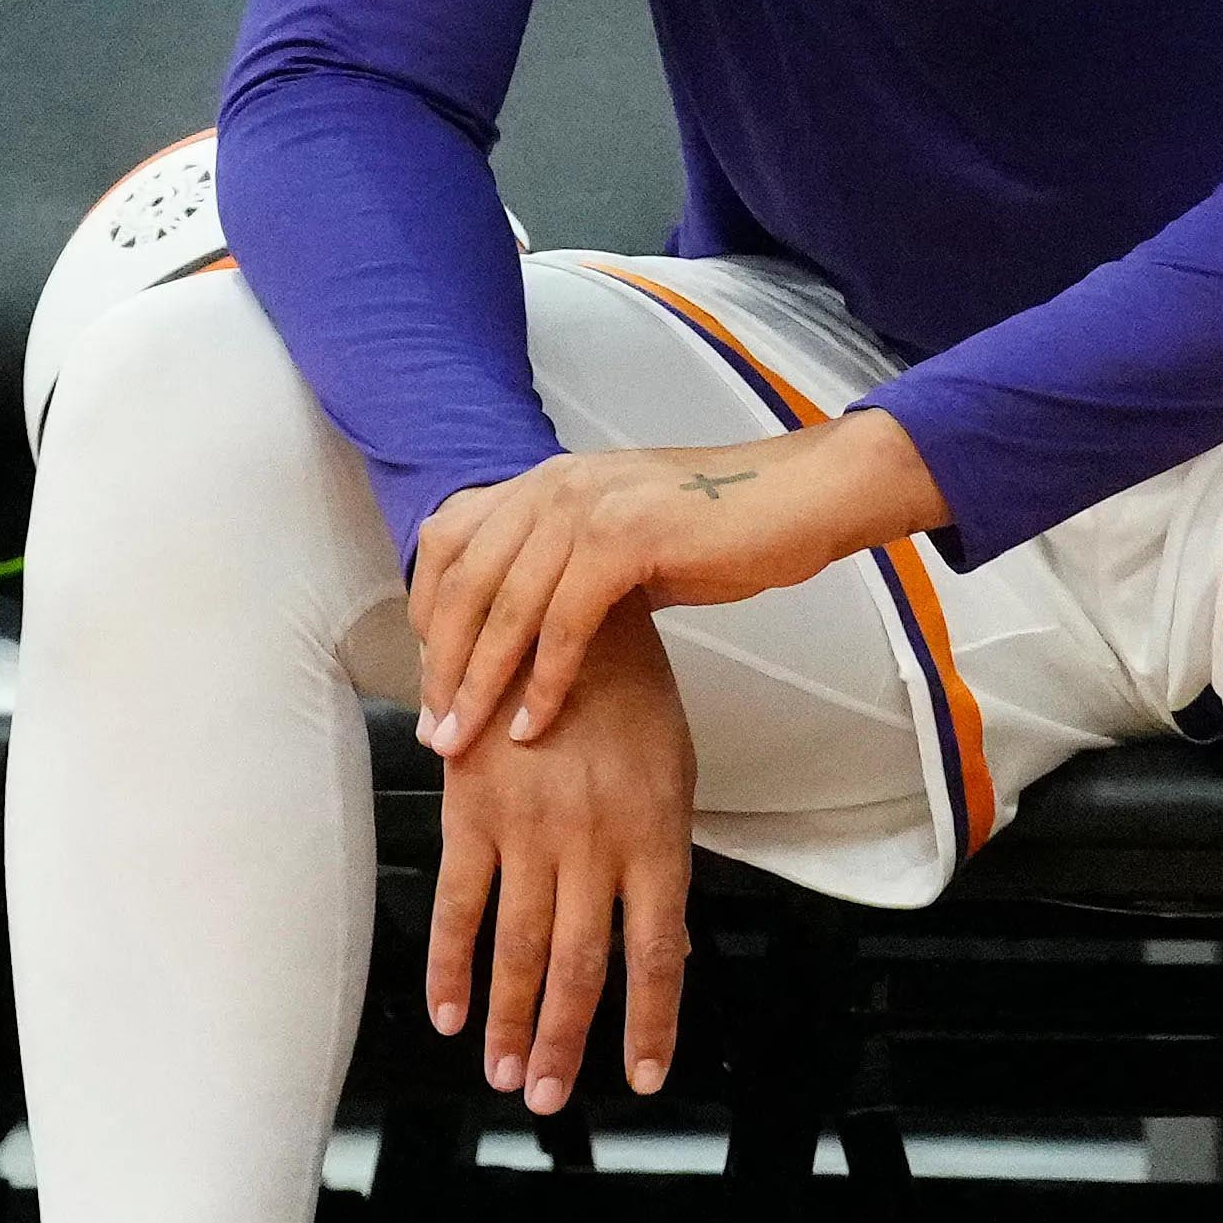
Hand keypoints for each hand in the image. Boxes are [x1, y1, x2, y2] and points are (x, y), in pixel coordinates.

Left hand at [411, 407, 947, 755]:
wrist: (796, 502)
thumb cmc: (716, 532)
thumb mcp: (618, 540)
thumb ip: (563, 567)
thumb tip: (514, 629)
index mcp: (544, 481)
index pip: (450, 543)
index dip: (426, 614)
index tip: (428, 679)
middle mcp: (553, 485)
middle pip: (465, 582)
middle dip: (443, 664)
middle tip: (436, 731)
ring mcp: (587, 506)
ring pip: (507, 607)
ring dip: (480, 683)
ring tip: (466, 740)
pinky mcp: (625, 538)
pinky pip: (565, 622)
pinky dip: (544, 681)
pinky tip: (533, 726)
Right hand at [426, 597, 694, 1110]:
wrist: (563, 610)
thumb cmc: (628, 691)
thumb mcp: (670, 771)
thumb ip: (660, 857)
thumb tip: (667, 943)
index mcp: (656, 836)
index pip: (658, 953)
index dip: (649, 1022)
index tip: (641, 1077)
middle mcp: (594, 843)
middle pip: (581, 966)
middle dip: (566, 1041)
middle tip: (550, 1099)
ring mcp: (529, 830)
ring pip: (519, 947)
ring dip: (512, 1021)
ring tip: (506, 1075)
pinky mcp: (472, 809)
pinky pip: (458, 901)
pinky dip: (450, 963)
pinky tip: (448, 1012)